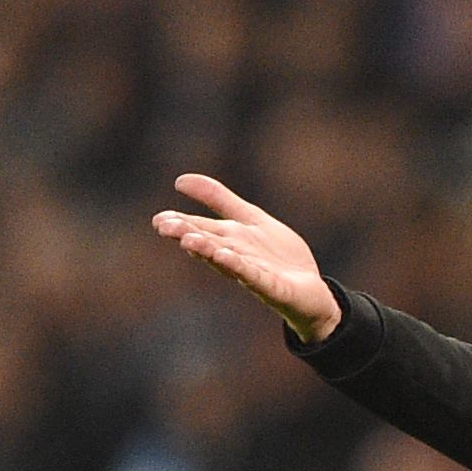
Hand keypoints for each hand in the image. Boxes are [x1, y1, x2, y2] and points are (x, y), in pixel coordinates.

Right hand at [153, 174, 341, 344]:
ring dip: (208, 251)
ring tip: (189, 241)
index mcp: (229, 240)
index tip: (159, 219)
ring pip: (227, 261)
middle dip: (188, 236)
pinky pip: (254, 276)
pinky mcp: (274, 287)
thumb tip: (179, 180)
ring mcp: (253, 273)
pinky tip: (226, 256)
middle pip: (209, 244)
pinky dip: (240, 267)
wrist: (312, 289)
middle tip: (164, 227)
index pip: (200, 230)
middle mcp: (236, 256)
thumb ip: (219, 199)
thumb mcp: (250, 218)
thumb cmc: (277, 256)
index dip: (181, 224)